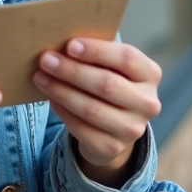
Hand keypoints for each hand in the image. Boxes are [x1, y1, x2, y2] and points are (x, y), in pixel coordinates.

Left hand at [33, 38, 161, 185]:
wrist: (115, 128)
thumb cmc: (110, 84)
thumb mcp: (112, 67)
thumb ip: (97, 55)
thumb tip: (61, 44)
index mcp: (150, 74)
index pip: (127, 58)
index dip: (97, 51)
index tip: (70, 45)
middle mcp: (147, 103)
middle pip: (107, 84)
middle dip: (72, 71)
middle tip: (46, 60)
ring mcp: (132, 129)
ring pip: (91, 108)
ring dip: (61, 91)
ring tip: (41, 77)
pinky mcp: (113, 147)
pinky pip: (81, 128)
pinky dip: (62, 111)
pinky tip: (51, 99)